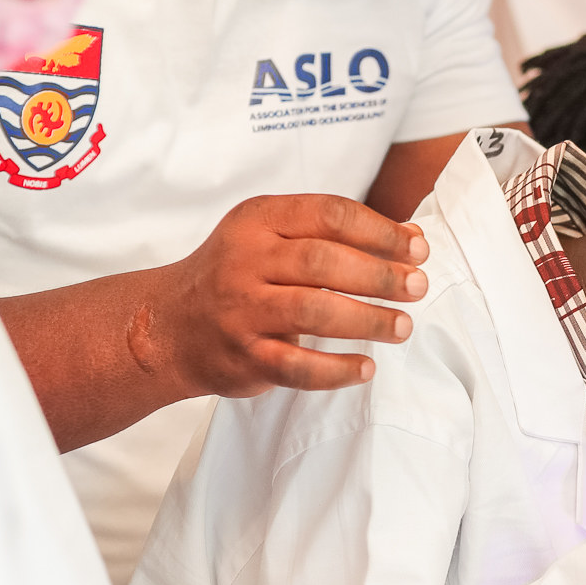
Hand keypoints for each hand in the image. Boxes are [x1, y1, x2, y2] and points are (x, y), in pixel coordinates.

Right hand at [142, 195, 429, 398]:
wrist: (167, 326)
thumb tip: (413, 236)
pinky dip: (335, 370)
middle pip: (322, 262)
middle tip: (418, 287)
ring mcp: (240, 310)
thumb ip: (338, 235)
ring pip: (311, 312)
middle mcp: (245, 260)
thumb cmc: (238, 276)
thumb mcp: (275, 239)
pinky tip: (366, 368)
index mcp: (259, 221)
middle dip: (379, 275)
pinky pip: (295, 367)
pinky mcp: (242, 356)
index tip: (418, 248)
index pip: (328, 214)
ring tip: (402, 327)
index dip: (380, 231)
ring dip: (366, 320)